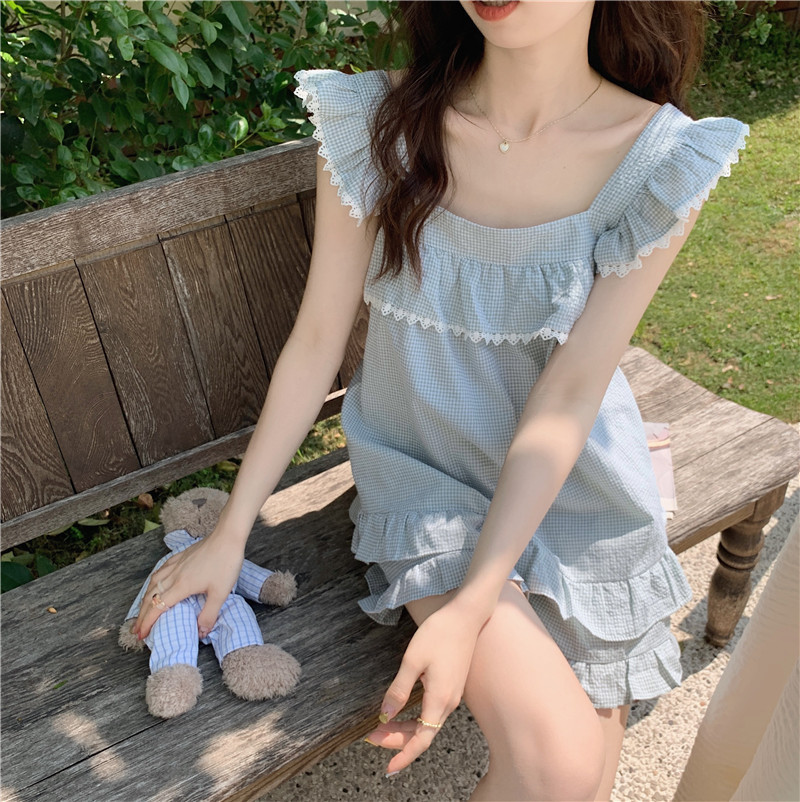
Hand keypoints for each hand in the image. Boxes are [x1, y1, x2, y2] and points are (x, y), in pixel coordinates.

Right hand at [132, 528, 244, 639]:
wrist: (228, 536)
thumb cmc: (226, 563)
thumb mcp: (221, 593)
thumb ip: (209, 614)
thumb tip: (201, 633)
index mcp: (181, 586)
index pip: (158, 607)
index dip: (147, 623)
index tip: (141, 635)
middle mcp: (174, 575)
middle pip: (150, 597)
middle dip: (141, 615)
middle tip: (136, 629)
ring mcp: (176, 564)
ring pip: (153, 583)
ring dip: (145, 598)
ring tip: (142, 609)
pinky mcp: (181, 556)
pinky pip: (160, 570)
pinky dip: (153, 581)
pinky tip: (155, 582)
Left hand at [365, 597, 486, 774]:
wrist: (465, 616)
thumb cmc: (439, 634)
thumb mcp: (413, 660)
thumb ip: (399, 690)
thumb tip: (385, 715)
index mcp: (440, 699)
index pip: (422, 740)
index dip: (404, 755)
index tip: (389, 768)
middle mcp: (449, 702)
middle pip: (422, 734)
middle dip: (397, 739)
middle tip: (371, 736)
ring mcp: (452, 694)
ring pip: (427, 723)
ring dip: (405, 728)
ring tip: (380, 725)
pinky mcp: (452, 685)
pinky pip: (432, 711)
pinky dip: (415, 717)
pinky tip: (402, 711)